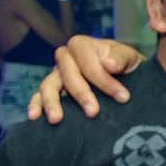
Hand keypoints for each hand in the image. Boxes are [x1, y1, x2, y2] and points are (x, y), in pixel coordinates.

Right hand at [26, 37, 143, 122]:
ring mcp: (56, 74)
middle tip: (93, 112)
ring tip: (56, 119)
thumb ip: (121, 58)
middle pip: (67, 74)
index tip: (122, 97)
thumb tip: (109, 64)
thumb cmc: (125, 64)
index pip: (87, 62)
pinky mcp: (52, 90)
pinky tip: (35, 117)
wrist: (124, 76)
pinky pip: (38, 96)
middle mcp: (65, 58)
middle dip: (81, 94)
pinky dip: (36, 105)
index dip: (103, 79)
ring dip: (52, 102)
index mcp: (82, 45)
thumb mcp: (130, 58)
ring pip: (48, 85)